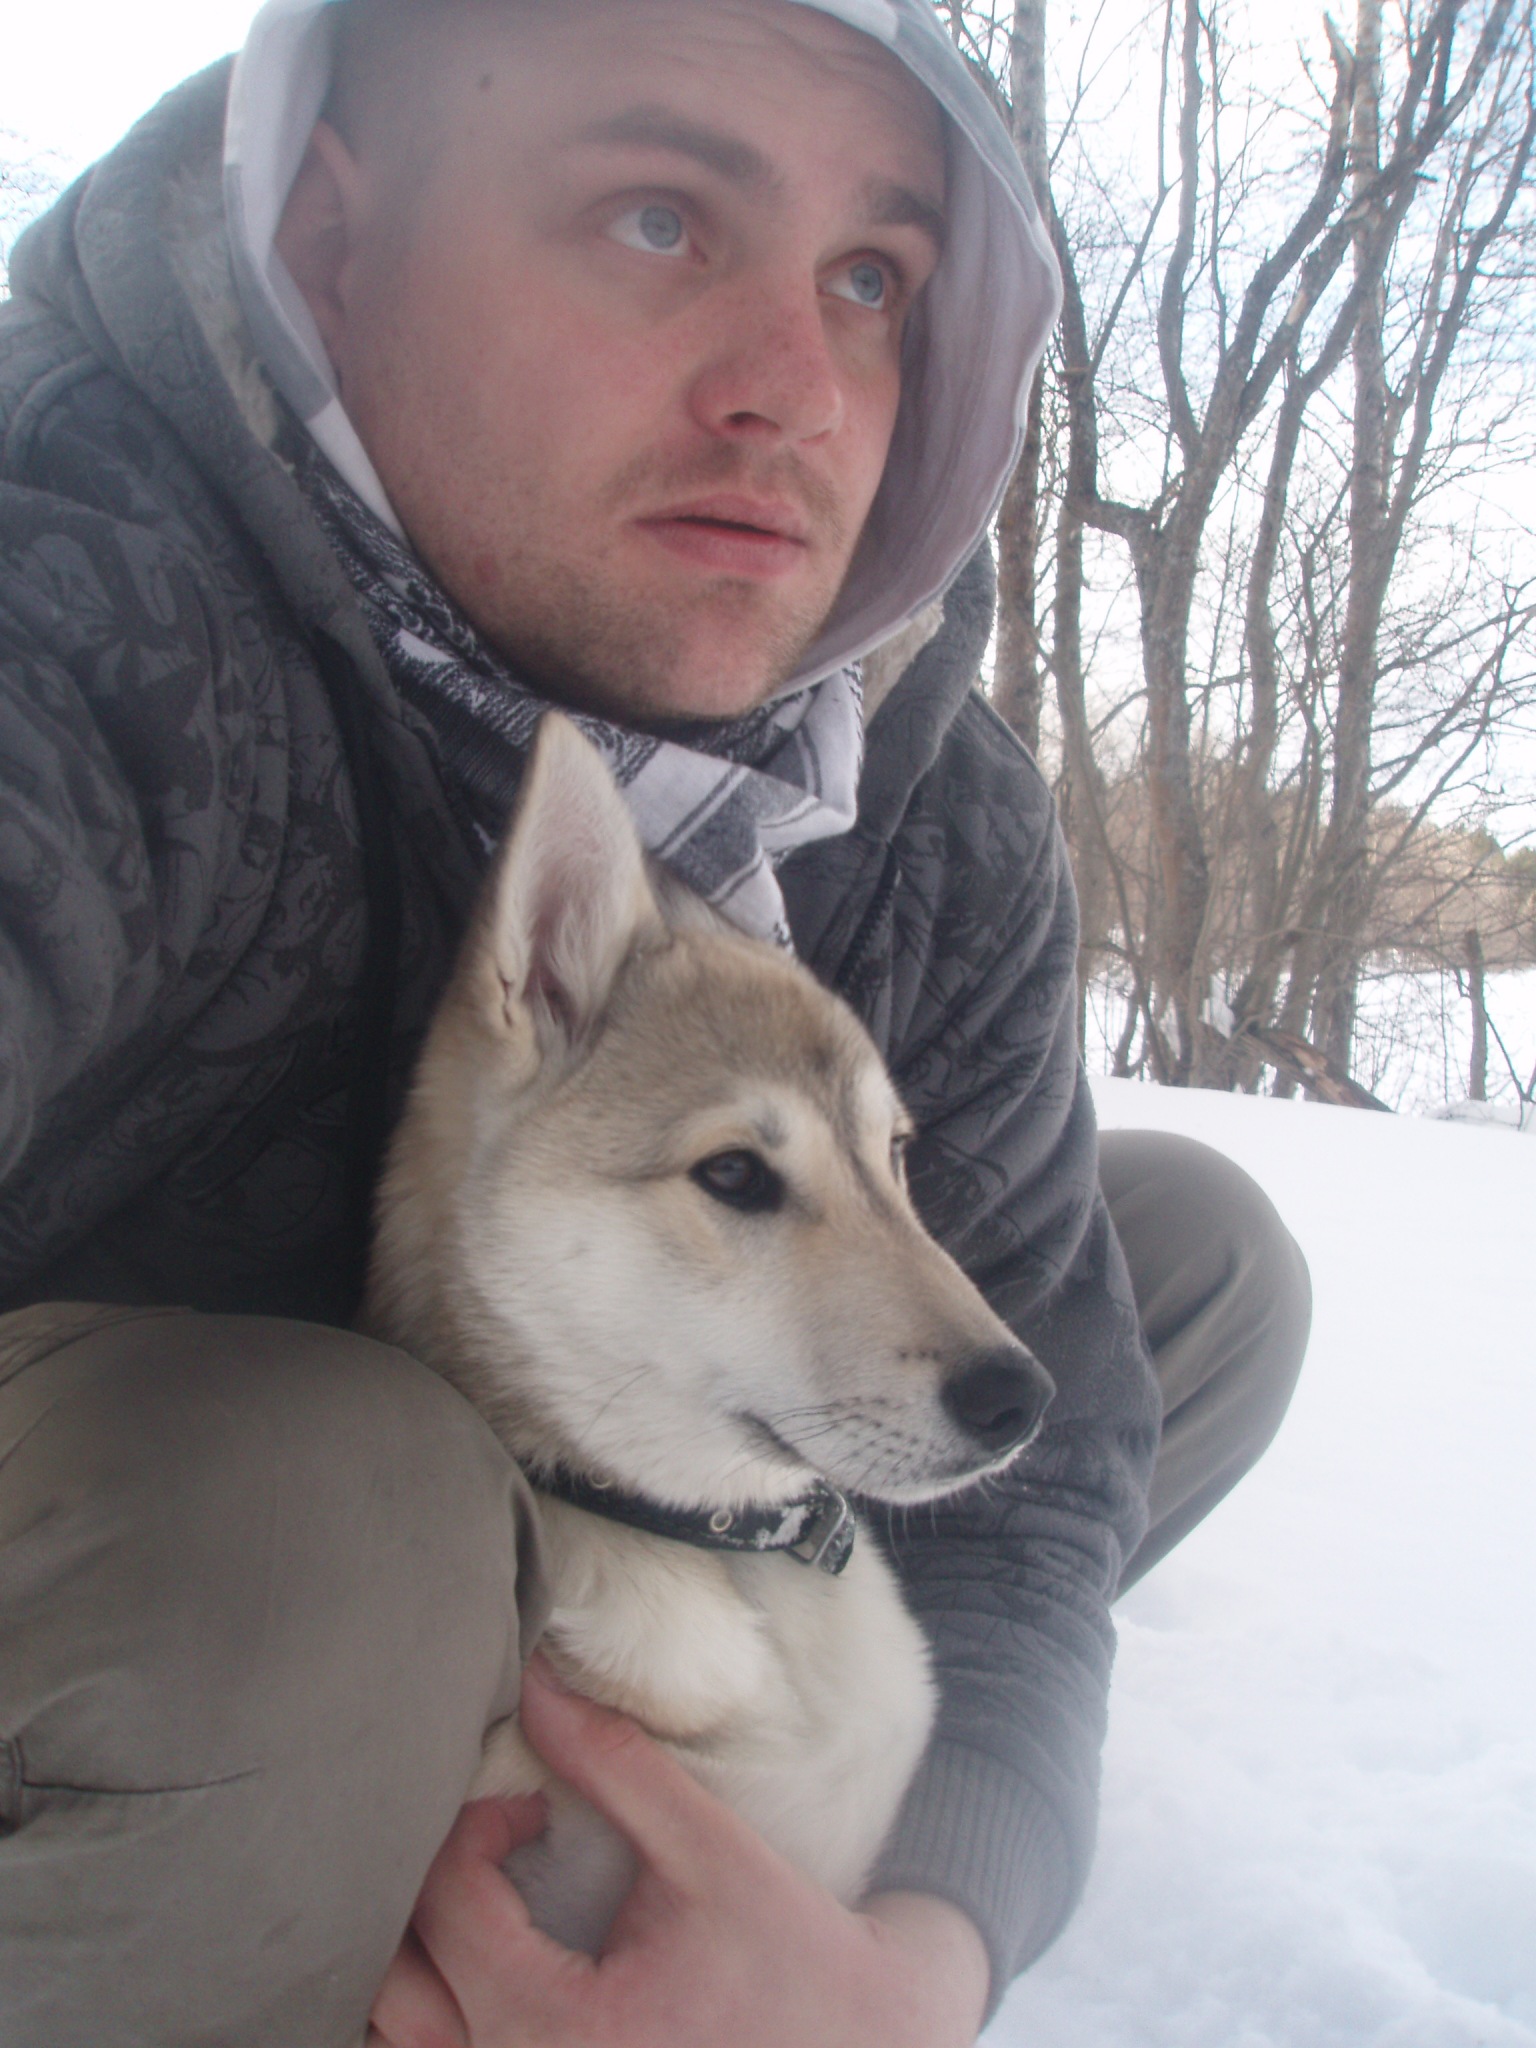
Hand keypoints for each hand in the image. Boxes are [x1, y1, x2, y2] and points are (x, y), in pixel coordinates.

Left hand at [367, 1656, 990, 2047]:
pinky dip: (442, 2010)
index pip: (448, 1910)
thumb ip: (615, 1766)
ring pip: (401, 2039)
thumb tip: (536, 1684)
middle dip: (421, 1897)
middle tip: (483, 1849)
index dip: (474, 1830)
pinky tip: (479, 1965)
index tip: (532, 1805)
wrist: (861, 2041)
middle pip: (394, 1990)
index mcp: (556, 2027)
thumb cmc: (792, 1955)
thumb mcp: (708, 1850)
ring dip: (415, 1963)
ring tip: (468, 1903)